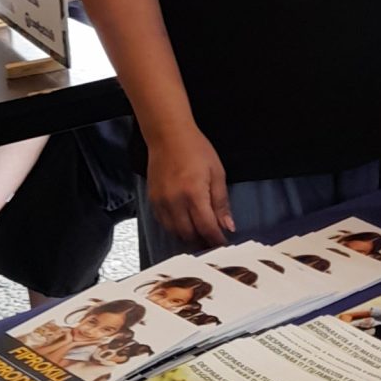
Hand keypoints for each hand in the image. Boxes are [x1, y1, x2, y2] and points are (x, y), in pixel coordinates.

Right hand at [144, 125, 233, 247]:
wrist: (168, 136)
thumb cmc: (196, 150)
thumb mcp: (217, 173)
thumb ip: (221, 202)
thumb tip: (228, 226)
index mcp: (194, 194)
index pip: (207, 228)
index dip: (216, 240)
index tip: (224, 243)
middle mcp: (175, 202)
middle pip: (190, 235)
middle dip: (203, 242)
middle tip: (214, 243)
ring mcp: (161, 202)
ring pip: (175, 232)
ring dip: (189, 238)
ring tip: (201, 237)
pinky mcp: (153, 201)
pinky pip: (164, 224)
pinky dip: (175, 229)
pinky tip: (185, 226)